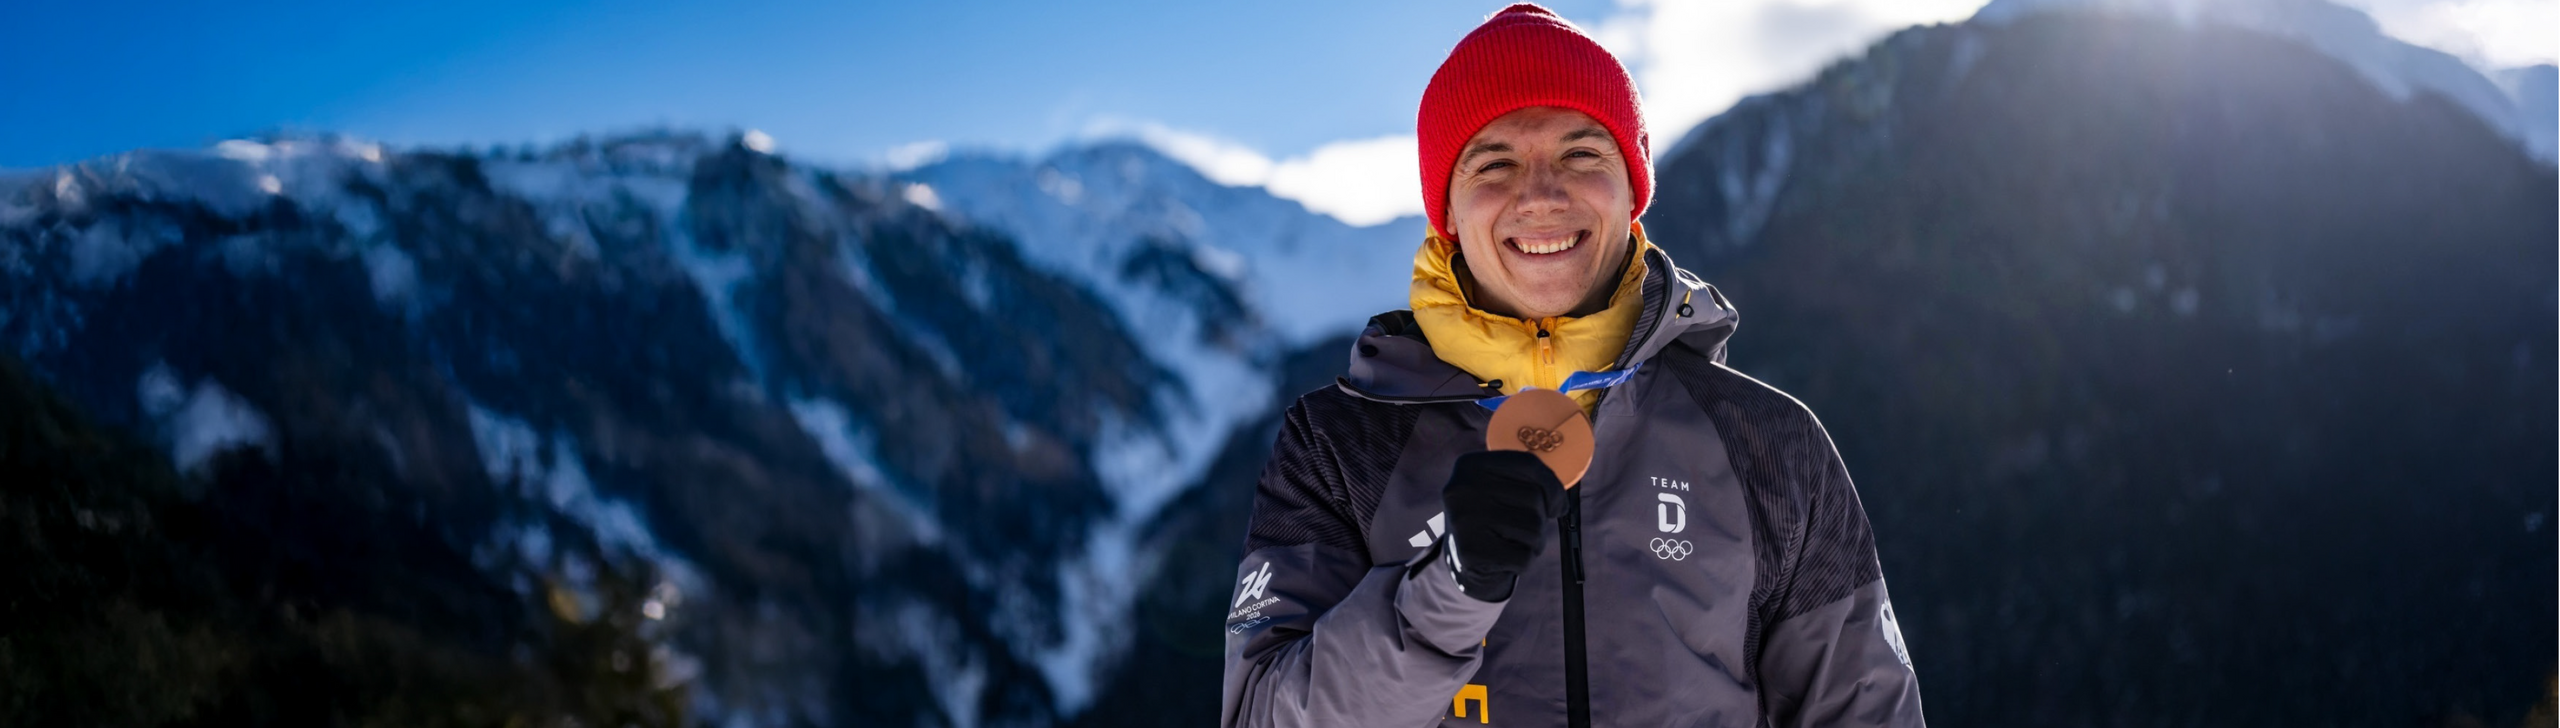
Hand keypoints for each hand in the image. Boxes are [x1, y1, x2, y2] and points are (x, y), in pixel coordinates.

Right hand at [1441, 450, 1567, 601]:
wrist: (1461, 561)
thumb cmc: (1492, 519)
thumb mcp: (1499, 489)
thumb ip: (1530, 483)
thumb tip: (1560, 504)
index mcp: (1471, 465)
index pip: (1528, 464)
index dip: (1552, 486)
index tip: (1558, 505)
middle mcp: (1463, 488)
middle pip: (1533, 498)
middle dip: (1540, 518)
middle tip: (1522, 528)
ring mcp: (1465, 520)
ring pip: (1533, 529)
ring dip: (1534, 542)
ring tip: (1514, 542)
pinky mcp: (1471, 552)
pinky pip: (1523, 557)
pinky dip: (1523, 562)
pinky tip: (1506, 558)